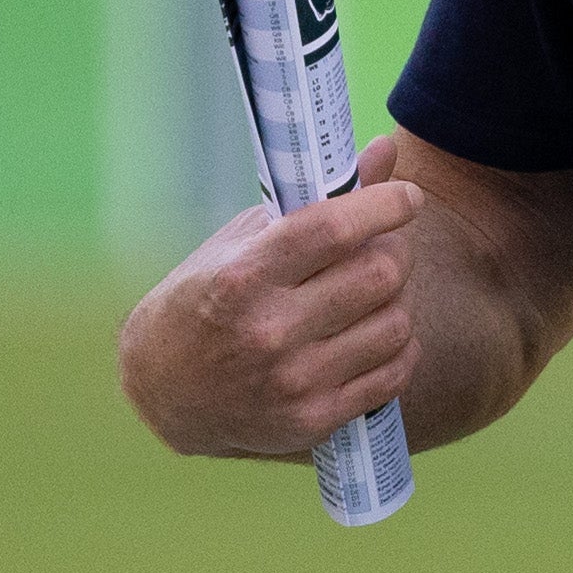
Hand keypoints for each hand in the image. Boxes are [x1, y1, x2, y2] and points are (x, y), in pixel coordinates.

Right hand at [116, 133, 422, 460]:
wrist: (164, 390)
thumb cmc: (207, 297)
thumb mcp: (245, 241)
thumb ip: (316, 199)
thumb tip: (384, 152)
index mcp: (244, 276)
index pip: (335, 229)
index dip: (385, 205)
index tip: (407, 197)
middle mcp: (269, 330)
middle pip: (379, 274)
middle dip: (395, 248)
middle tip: (386, 244)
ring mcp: (292, 381)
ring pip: (396, 323)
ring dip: (398, 299)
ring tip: (375, 291)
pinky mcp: (312, 420)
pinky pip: (394, 373)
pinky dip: (399, 345)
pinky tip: (377, 331)